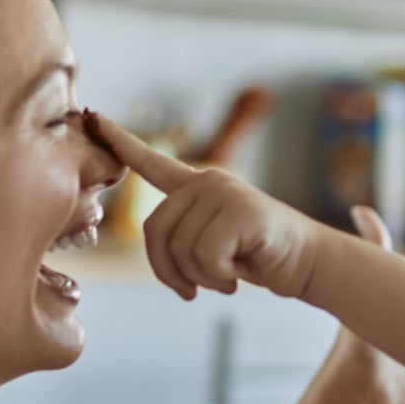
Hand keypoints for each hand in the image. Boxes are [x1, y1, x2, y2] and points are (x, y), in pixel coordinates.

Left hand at [91, 114, 328, 300]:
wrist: (309, 263)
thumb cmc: (258, 257)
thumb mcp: (212, 246)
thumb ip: (182, 239)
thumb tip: (160, 252)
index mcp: (197, 187)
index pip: (152, 163)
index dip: (121, 142)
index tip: (95, 118)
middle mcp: (207, 181)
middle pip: (155, 232)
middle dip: (171, 272)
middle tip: (203, 286)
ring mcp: (223, 192)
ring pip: (180, 249)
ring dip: (204, 278)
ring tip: (232, 274)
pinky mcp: (240, 210)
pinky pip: (205, 256)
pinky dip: (220, 277)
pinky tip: (242, 273)